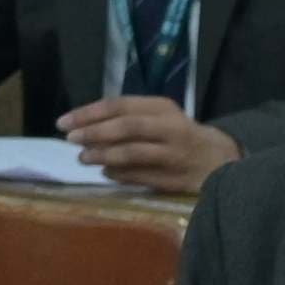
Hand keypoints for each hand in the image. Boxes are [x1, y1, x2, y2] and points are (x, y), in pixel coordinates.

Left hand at [62, 98, 234, 195]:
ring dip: (103, 155)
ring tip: (83, 158)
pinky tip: (105, 172)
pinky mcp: (176, 179)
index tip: (63, 122)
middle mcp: (170, 128)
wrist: (220, 158)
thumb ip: (126, 117)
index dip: (89, 113)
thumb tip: (83, 125)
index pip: (120, 105)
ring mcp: (174, 155)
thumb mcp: (157, 116)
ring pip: (134, 153)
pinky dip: (119, 174)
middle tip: (71, 139)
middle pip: (127, 127)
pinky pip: (141, 176)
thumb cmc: (177, 134)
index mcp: (162, 108)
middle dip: (94, 132)